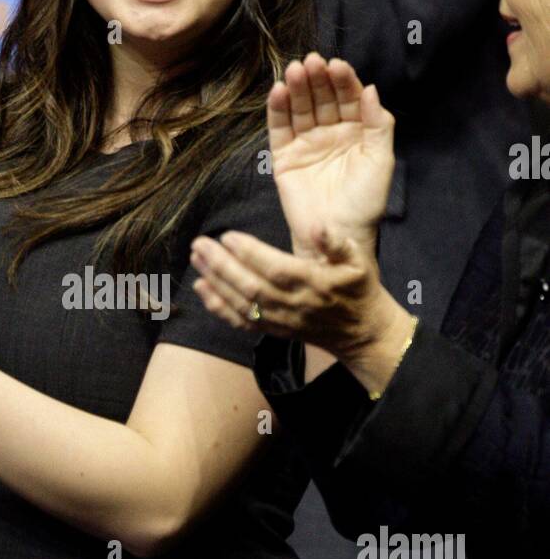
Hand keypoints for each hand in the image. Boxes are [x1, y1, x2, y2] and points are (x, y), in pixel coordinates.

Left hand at [189, 226, 400, 359]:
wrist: (362, 332)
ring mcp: (280, 319)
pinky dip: (218, 306)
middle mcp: (293, 303)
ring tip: (196, 259)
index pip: (275, 268)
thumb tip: (318, 226)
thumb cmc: (358, 290)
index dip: (249, 253)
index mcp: (313, 283)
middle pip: (250, 285)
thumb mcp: (359, 260)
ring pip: (241, 303)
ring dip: (215, 281)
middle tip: (200, 244)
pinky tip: (201, 288)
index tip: (228, 236)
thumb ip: (337, 242)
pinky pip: (240, 321)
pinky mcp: (272, 329)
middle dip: (222, 265)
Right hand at [267, 54, 394, 260]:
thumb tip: (370, 89)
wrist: (338, 235)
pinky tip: (279, 92)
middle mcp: (331, 133)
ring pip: (301, 108)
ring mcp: (307, 144)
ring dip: (297, 88)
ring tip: (294, 71)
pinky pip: (279, 128)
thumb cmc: (364, 203)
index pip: (349, 98)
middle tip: (312, 62)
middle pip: (322, 98)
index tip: (337, 66)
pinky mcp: (285, 157)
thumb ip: (378, 125)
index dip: (343, 81)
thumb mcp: (380, 161)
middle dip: (318, 79)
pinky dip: (277, 110)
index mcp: (357, 132)